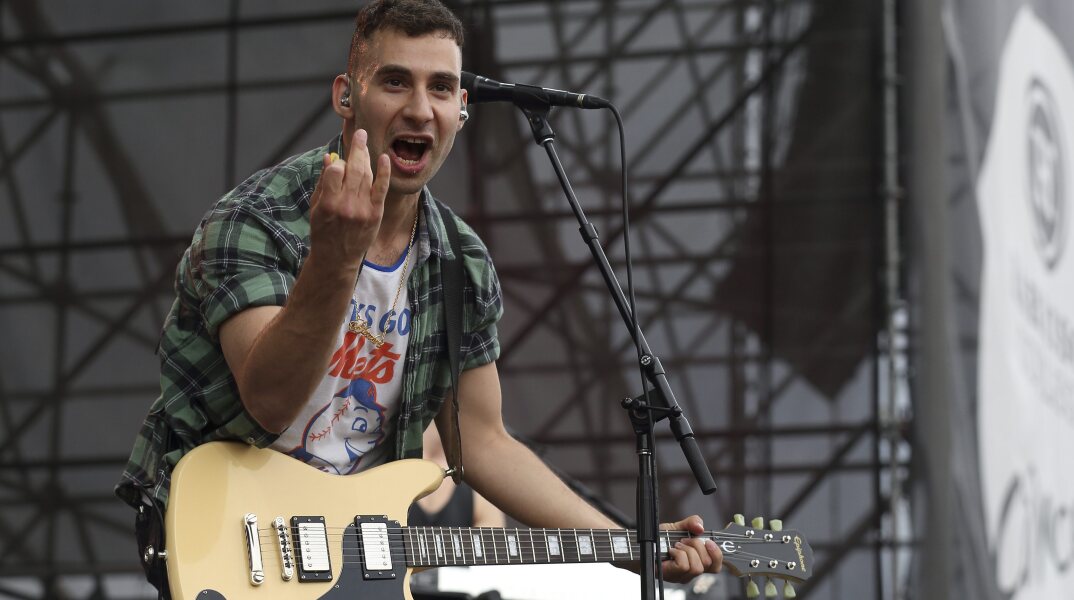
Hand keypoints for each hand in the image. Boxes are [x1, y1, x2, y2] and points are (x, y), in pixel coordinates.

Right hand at [308, 128, 390, 268]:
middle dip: (357, 148)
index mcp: (328, 203)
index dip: (337, 163)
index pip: (335, 171)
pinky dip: (384, 172)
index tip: (337, 163)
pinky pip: (381, 188)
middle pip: (354, 169)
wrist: (337, 259)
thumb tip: (329, 157)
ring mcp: (363, 210)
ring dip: (366, 157)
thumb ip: (323, 183)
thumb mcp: (315, 208)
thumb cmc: (322, 232)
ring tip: (364, 144)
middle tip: (360, 134)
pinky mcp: (375, 214)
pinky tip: (384, 158)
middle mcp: (346, 205)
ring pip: (367, 176)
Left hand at [660, 515, 721, 583]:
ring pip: (696, 567)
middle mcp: (691, 571)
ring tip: (676, 545)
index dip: (717, 554)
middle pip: (708, 564)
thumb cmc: (661, 539)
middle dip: (697, 546)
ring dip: (686, 550)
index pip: (716, 566)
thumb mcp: (678, 526)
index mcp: (697, 561)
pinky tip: (671, 551)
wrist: (644, 544)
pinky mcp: (672, 575)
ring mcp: (682, 576)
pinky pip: (683, 565)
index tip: (709, 542)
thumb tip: (700, 527)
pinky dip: (678, 554)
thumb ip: (691, 523)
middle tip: (685, 540)